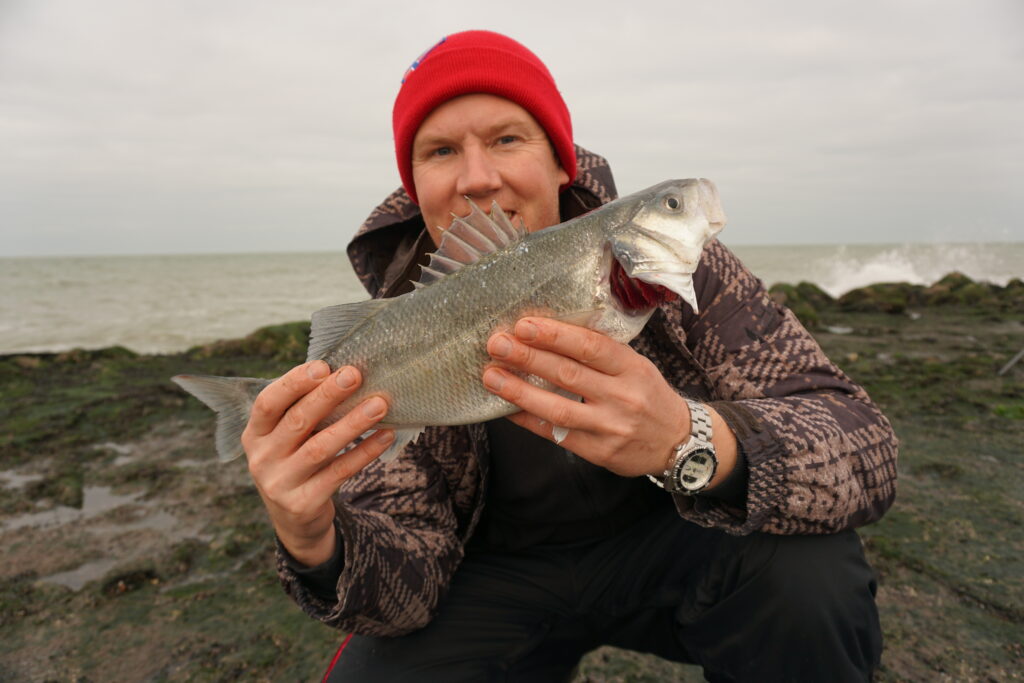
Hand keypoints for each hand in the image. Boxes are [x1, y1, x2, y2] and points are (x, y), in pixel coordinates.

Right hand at [241, 360, 393, 566]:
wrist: (294, 520)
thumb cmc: (296, 461)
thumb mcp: (287, 437)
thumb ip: (304, 409)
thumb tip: (344, 373)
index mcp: (255, 434)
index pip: (267, 402)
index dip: (294, 383)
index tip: (323, 366)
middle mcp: (262, 458)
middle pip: (297, 421)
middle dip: (327, 395)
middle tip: (355, 375)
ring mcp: (280, 483)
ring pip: (320, 448)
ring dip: (352, 423)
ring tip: (379, 404)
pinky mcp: (303, 504)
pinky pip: (339, 473)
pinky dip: (364, 452)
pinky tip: (384, 436)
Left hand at [481, 317, 691, 477]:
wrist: (678, 442)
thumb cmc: (648, 395)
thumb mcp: (635, 366)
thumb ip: (600, 353)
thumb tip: (549, 332)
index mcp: (632, 368)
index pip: (591, 347)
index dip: (555, 335)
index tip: (523, 325)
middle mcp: (622, 397)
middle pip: (568, 374)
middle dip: (528, 357)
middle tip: (496, 344)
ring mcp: (610, 427)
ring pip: (558, 408)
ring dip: (519, 391)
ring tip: (491, 376)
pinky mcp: (599, 452)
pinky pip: (556, 435)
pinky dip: (528, 420)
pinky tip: (506, 408)